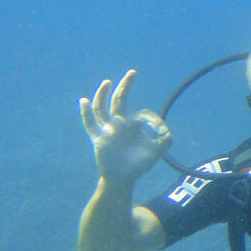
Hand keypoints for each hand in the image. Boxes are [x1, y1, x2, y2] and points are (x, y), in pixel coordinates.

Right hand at [80, 70, 170, 184]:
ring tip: (108, 82)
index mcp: (134, 124)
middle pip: (121, 100)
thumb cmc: (139, 163)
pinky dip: (86, 113)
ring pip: (102, 108)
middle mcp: (120, 123)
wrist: (124, 178)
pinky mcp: (98, 138)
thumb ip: (165, 142)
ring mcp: (108, 129)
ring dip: (104, 95)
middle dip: (126, 86)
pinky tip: (84, 101)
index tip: (162, 132)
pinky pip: (90, 124)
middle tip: (133, 72)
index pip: (143, 114)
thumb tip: (167, 133)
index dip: (153, 120)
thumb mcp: (156, 152)